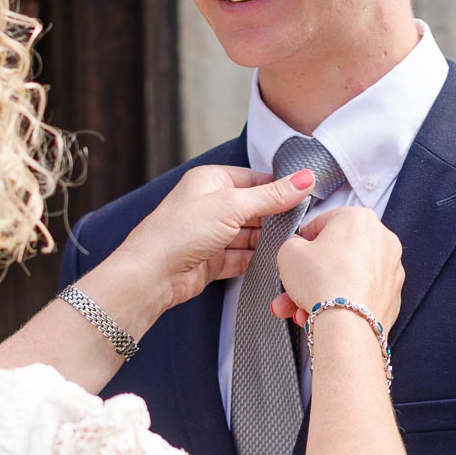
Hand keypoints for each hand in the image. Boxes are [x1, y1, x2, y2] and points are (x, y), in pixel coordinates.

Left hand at [111, 165, 313, 311]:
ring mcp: (210, 233)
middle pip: (254, 208)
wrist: (151, 275)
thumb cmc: (178, 232)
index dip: (279, 188)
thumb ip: (272, 195)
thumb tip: (304, 179)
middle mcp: (210, 205)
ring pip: (249, 235)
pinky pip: (241, 257)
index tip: (304, 197)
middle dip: (274, 218)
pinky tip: (272, 262)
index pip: (255, 180)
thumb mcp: (232, 205)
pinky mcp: (211, 260)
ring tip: (288, 246)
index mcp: (211, 180)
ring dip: (266, 241)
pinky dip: (256, 260)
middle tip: (299, 225)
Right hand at [269, 207, 403, 329]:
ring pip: (346, 278)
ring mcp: (391, 268)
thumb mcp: (289, 253)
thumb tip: (297, 249)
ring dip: (320, 294)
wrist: (348, 325)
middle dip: (308, 277)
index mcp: (359, 218)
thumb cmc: (322, 282)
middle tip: (291, 289)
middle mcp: (382, 239)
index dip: (303, 242)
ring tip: (300, 311)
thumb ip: (292, 245)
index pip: (324, 222)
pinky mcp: (392, 295)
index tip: (295, 256)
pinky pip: (359, 295)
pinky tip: (322, 317)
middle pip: (335, 256)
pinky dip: (342, 304)